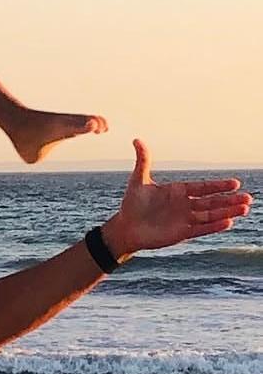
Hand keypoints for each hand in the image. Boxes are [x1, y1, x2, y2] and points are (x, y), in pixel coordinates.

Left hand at [105, 140, 251, 256]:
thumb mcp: (138, 180)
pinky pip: (201, 229)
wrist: (126, 227)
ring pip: (210, 215)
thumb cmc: (133, 204)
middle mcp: (185, 205)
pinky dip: (214, 226)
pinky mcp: (181, 233)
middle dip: (229, 200)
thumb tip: (137, 140)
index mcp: (178, 191)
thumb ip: (143, 161)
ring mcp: (185, 220)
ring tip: (244, 209)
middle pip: (211, 202)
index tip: (235, 183)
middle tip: (248, 198)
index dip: (218, 186)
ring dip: (227, 213)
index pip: (203, 187)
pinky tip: (228, 223)